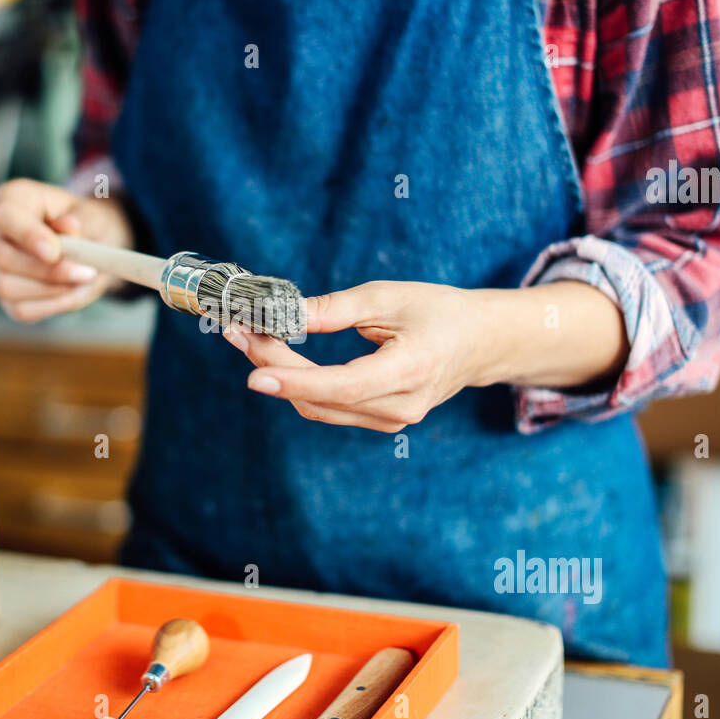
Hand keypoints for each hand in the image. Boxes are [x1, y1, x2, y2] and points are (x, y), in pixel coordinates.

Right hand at [0, 179, 132, 322]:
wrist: (93, 245)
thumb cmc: (89, 224)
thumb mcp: (94, 216)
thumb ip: (82, 222)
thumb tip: (68, 229)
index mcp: (12, 198)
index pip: (5, 217)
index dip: (28, 236)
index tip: (54, 252)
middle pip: (3, 257)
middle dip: (48, 271)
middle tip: (87, 272)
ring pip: (7, 287)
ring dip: (52, 290)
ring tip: (82, 281)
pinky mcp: (4, 295)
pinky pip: (20, 309)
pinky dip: (52, 305)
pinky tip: (71, 293)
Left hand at [223, 281, 501, 432]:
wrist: (479, 342)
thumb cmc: (438, 312)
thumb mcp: (389, 297)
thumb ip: (334, 310)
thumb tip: (283, 313)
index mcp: (410, 371)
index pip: (343, 386)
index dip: (295, 381)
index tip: (254, 373)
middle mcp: (401, 407)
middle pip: (322, 397)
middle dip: (274, 366)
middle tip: (240, 331)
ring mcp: (392, 420)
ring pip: (320, 407)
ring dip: (282, 376)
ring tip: (252, 339)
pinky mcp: (382, 421)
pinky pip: (330, 408)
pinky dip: (300, 385)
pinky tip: (278, 359)